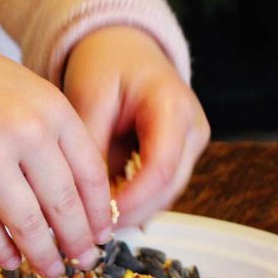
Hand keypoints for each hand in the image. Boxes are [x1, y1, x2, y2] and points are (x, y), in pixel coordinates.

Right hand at [0, 31, 111, 277]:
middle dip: (78, 242)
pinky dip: (2, 252)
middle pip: (64, 205)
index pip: (91, 175)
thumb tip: (87, 207)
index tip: (103, 235)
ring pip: (27, 225)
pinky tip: (13, 260)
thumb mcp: (33, 98)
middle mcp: (25, 133)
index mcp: (53, 111)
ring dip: (43, 256)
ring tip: (52, 270)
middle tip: (84, 261)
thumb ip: (61, 141)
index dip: (99, 213)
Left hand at [63, 26, 209, 228]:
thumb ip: (90, 145)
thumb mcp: (89, 96)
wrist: (125, 49)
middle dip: (131, 213)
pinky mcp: (182, 157)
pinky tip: (106, 209)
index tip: (100, 216)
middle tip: (91, 228)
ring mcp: (192, 145)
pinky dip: (134, 202)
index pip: (161, 168)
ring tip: (94, 220)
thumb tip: (84, 197)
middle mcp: (193, 129)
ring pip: (165, 196)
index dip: (132, 200)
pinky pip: (159, 190)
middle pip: (168, 189)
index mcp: (174, 106)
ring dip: (132, 211)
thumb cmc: (107, 64)